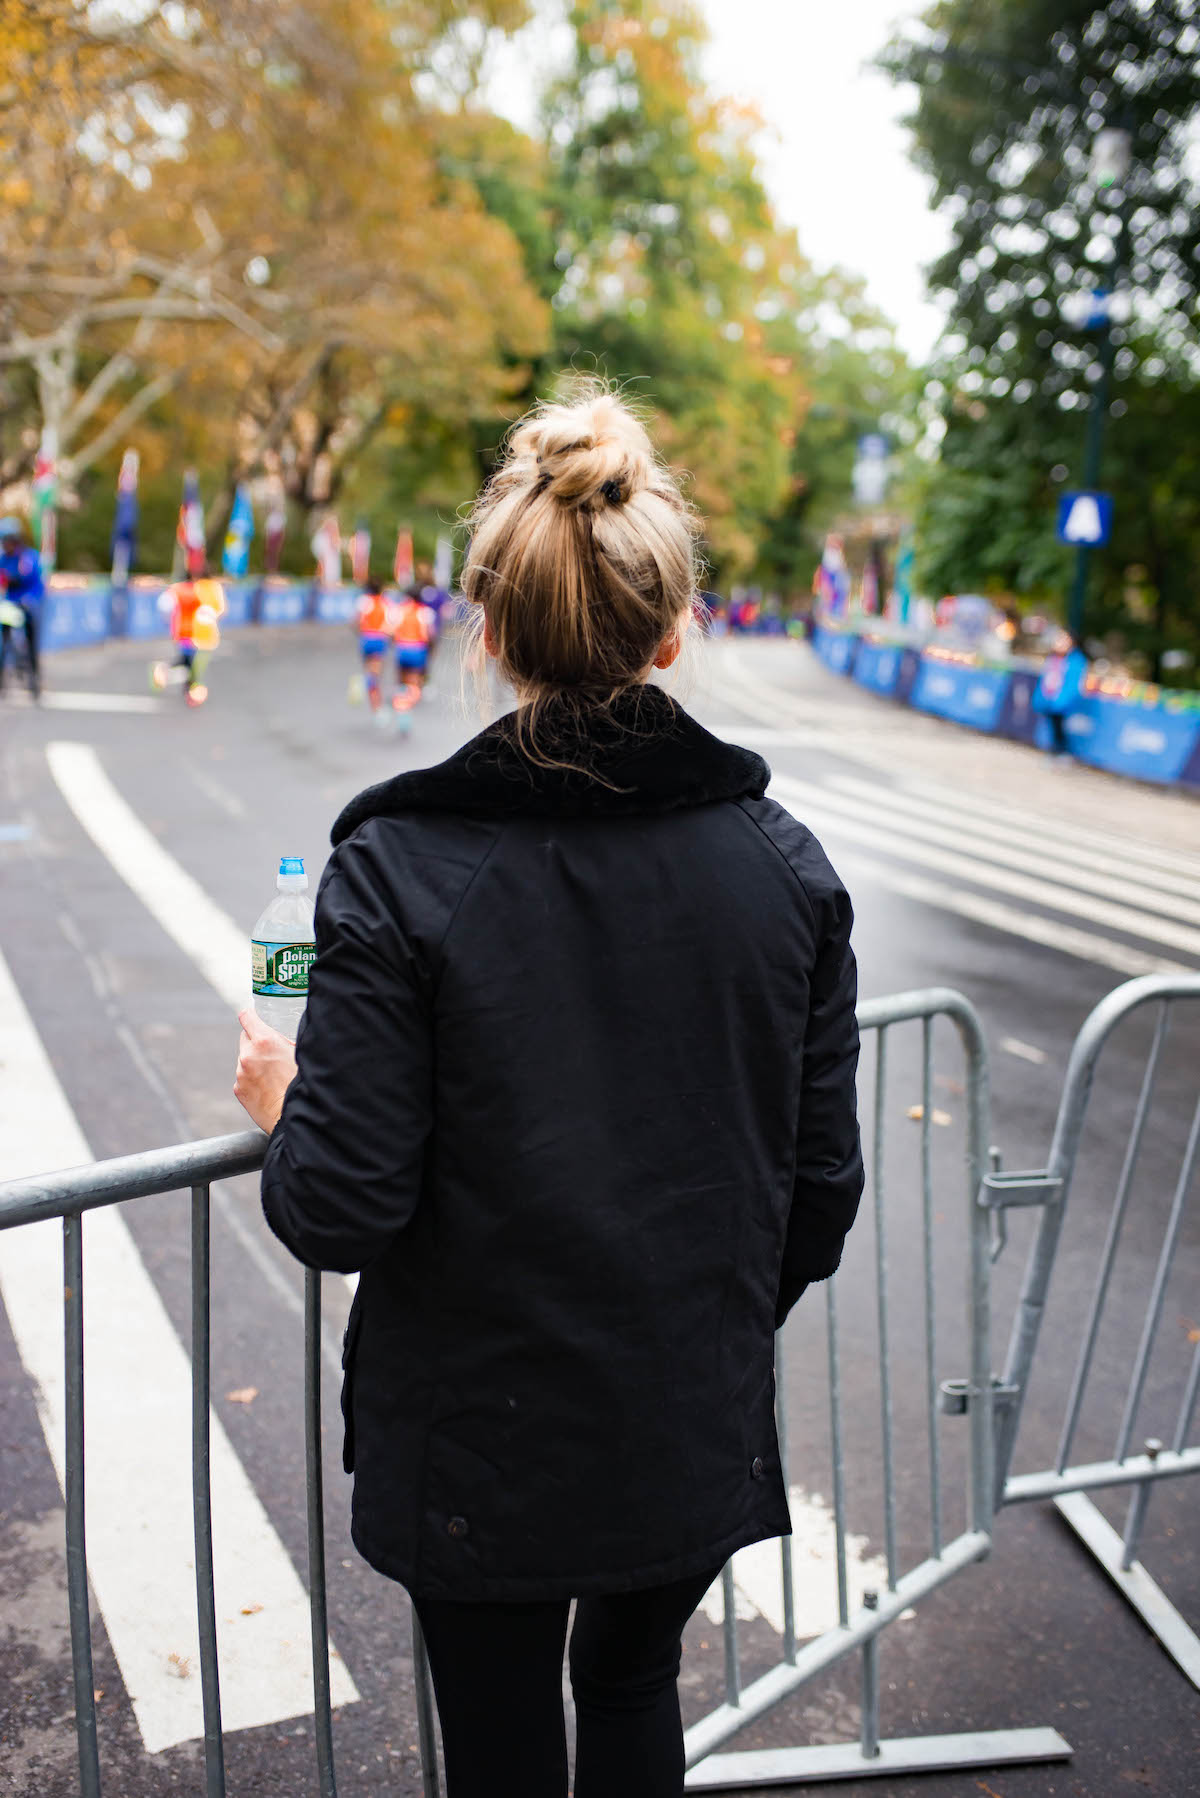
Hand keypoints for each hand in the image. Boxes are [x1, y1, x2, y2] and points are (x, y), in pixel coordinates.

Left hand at [234, 1008, 297, 1133]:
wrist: (291, 1116)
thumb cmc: (301, 1085)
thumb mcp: (300, 1054)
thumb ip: (286, 1041)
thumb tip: (283, 1035)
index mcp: (264, 1041)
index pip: (247, 1017)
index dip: (252, 1015)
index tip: (254, 1016)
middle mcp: (248, 1055)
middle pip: (245, 1037)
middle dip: (257, 1042)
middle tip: (273, 1052)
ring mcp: (241, 1073)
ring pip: (245, 1059)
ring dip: (255, 1062)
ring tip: (274, 1075)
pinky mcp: (238, 1089)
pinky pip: (244, 1077)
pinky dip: (252, 1078)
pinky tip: (268, 1087)